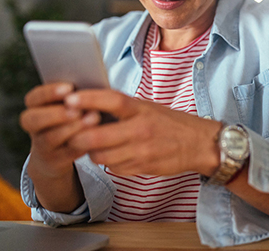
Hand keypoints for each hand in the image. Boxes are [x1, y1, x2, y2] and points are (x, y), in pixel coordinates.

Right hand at [20, 82, 98, 211]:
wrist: (58, 152)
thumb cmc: (70, 117)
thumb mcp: (69, 104)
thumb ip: (76, 95)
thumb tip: (92, 82)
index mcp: (35, 107)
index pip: (33, 98)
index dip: (49, 92)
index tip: (70, 87)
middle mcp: (34, 126)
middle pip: (33, 119)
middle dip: (57, 113)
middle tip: (78, 110)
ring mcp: (42, 145)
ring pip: (50, 138)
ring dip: (72, 128)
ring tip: (93, 118)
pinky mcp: (55, 161)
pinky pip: (66, 153)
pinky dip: (81, 143)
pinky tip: (96, 135)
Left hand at [64, 89, 221, 176]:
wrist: (199, 144)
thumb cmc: (170, 123)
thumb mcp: (148, 107)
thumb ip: (123, 108)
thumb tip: (88, 104)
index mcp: (141, 109)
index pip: (112, 100)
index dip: (88, 99)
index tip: (69, 99)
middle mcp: (141, 129)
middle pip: (97, 136)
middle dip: (78, 137)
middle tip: (71, 133)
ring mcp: (141, 150)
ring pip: (101, 156)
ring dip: (92, 153)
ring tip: (96, 145)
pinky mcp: (142, 167)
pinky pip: (114, 168)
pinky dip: (110, 163)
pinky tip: (116, 156)